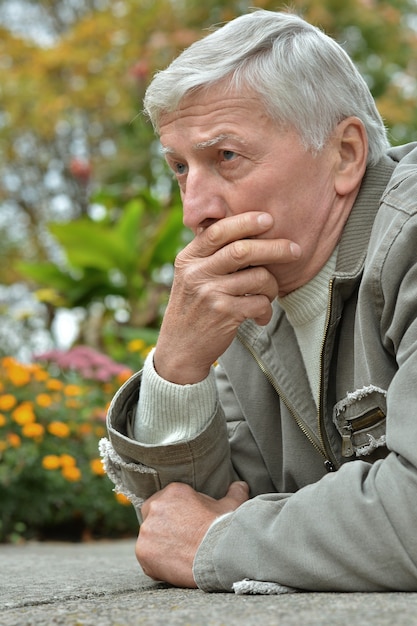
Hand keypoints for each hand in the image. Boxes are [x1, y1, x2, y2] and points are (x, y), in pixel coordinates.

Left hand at [136, 481, 249, 587]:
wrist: (220, 555)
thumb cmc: (225, 528)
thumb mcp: (232, 504)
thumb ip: (234, 492)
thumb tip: (241, 484)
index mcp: (173, 492)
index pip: (166, 500)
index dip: (176, 514)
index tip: (187, 525)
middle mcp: (155, 507)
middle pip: (153, 516)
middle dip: (163, 526)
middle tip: (181, 539)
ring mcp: (147, 530)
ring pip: (149, 537)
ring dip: (160, 544)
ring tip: (179, 553)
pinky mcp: (143, 552)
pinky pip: (146, 557)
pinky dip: (157, 562)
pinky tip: (174, 564)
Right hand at [154, 211, 300, 383]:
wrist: (179, 349)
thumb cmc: (193, 309)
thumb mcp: (190, 277)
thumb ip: (210, 256)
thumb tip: (247, 230)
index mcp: (188, 259)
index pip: (219, 232)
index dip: (246, 222)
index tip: (268, 219)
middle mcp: (196, 274)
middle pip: (243, 251)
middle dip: (275, 248)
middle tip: (295, 250)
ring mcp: (210, 294)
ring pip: (258, 278)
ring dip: (272, 287)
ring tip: (268, 295)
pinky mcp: (224, 314)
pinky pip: (260, 303)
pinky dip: (266, 310)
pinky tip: (260, 317)